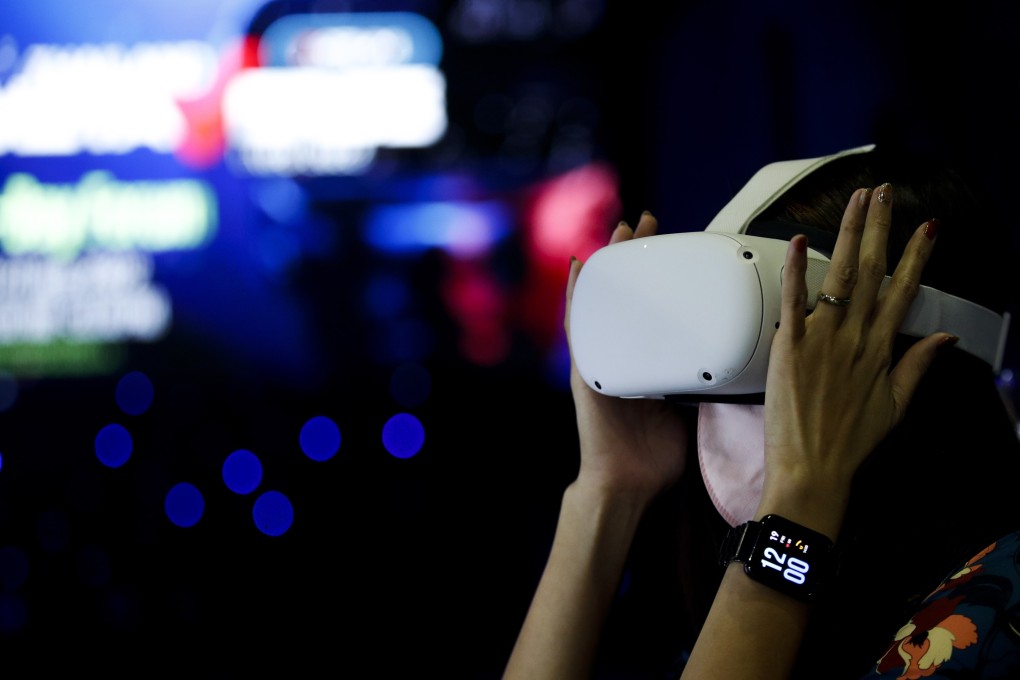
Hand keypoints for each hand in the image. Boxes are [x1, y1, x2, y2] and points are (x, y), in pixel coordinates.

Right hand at [564, 212, 690, 504]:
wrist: (627, 483)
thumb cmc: (656, 454)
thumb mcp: (689, 408)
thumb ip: (702, 381)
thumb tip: (736, 365)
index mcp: (647, 362)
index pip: (655, 307)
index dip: (663, 274)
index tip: (678, 245)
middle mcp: (622, 355)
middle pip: (627, 295)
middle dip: (636, 256)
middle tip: (649, 222)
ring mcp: (601, 359)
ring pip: (603, 301)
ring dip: (610, 265)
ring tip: (621, 232)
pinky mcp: (585, 369)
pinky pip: (580, 326)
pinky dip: (579, 295)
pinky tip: (581, 267)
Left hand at [759, 184, 950, 531]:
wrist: (813, 470)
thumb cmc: (850, 443)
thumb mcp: (896, 406)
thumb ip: (917, 367)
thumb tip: (945, 340)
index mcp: (881, 350)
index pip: (904, 291)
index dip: (917, 256)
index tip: (927, 227)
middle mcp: (855, 338)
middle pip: (873, 271)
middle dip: (880, 228)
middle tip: (884, 193)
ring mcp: (822, 340)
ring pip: (839, 275)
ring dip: (849, 234)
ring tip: (857, 201)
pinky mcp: (789, 347)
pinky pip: (794, 301)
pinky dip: (797, 270)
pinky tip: (799, 241)